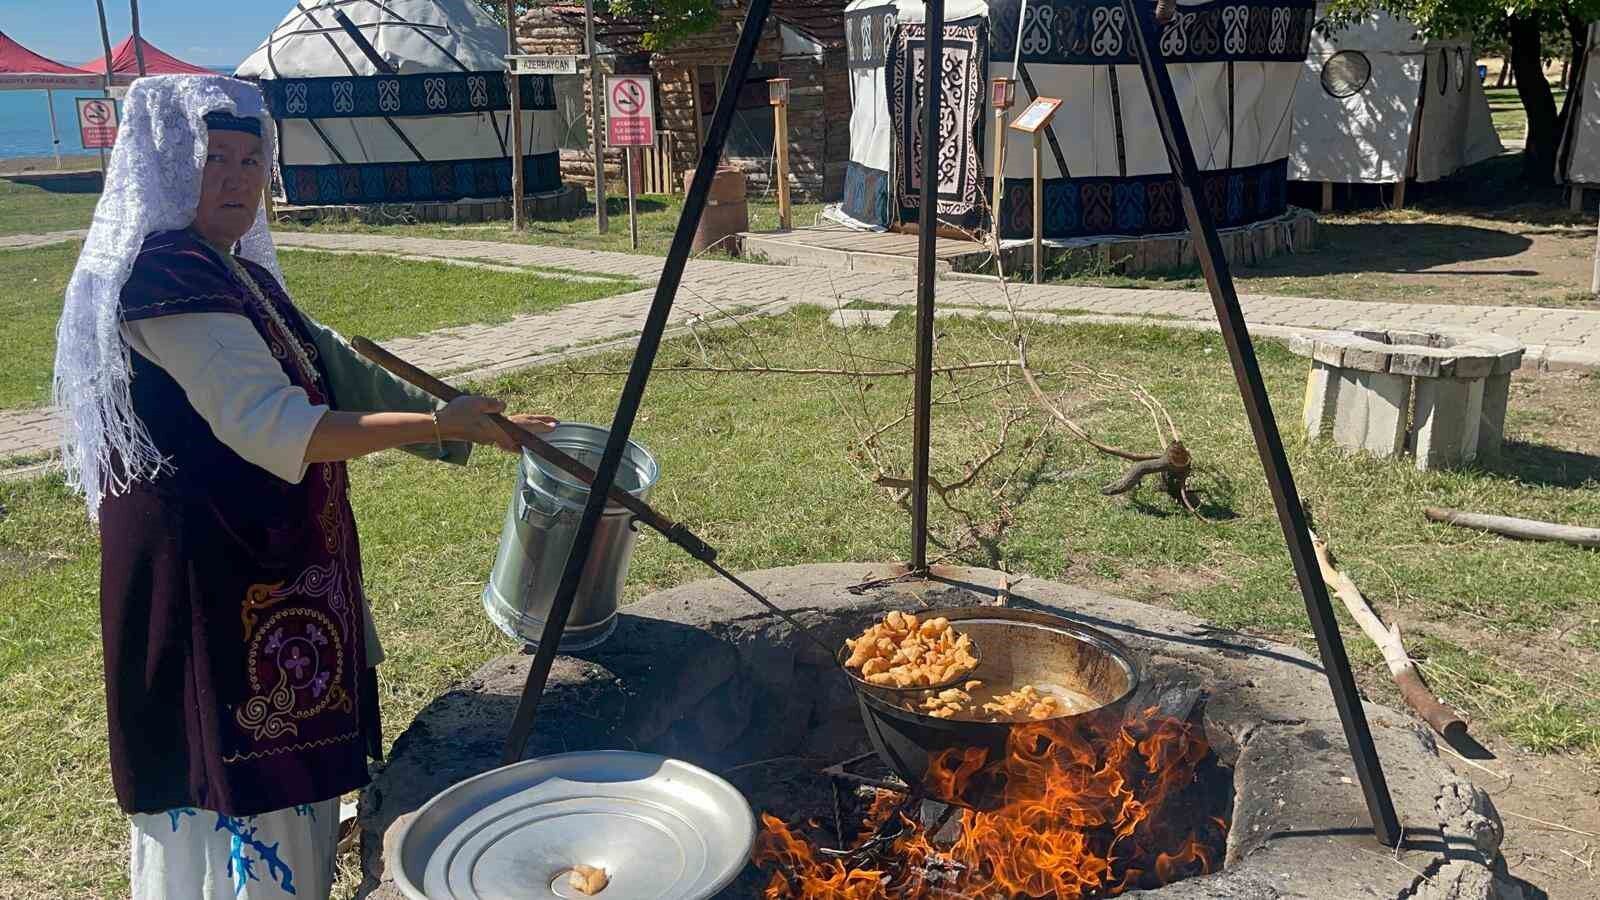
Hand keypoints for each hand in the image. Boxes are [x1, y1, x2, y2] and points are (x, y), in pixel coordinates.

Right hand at [436, 395, 557, 452]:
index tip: (554, 425)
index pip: (524, 425)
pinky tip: (518, 438)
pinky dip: (516, 436)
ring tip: (541, 429)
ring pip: (515, 436)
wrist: (440, 426)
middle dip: (539, 428)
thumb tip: (504, 407)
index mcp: (497, 428)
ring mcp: (491, 438)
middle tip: (555, 425)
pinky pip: (506, 437)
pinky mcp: (485, 437)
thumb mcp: (476, 402)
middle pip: (523, 431)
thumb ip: (492, 404)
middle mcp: (496, 436)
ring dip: (529, 432)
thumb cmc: (456, 414)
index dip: (539, 425)